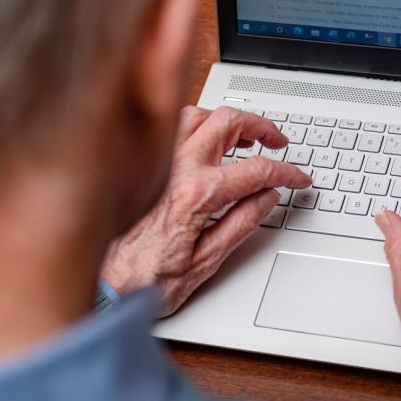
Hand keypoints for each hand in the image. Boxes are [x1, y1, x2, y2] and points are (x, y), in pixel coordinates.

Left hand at [102, 106, 311, 317]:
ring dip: (226, 121)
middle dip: (261, 127)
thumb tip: (267, 198)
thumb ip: (242, 223)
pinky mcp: (140, 166)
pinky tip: (205, 140)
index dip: (286, 172)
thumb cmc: (146, 279)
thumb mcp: (207, 261)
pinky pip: (171, 127)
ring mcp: (154, 162)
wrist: (102, 285)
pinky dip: (196, 124)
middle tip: (278, 142)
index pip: (256, 170)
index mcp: (197, 194)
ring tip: (244, 137)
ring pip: (197, 114)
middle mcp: (175, 169)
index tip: (298, 178)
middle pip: (228, 122)